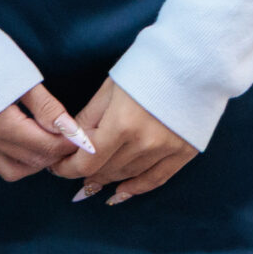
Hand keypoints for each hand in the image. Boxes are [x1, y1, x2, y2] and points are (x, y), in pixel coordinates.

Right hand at [0, 83, 81, 181]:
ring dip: (32, 162)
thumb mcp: (21, 76)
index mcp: (1, 124)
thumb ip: (47, 108)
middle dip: (54, 153)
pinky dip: (9, 161)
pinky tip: (18, 143)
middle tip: (66, 136)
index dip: (67, 144)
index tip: (80, 135)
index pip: (45, 148)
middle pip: (31, 162)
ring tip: (43, 140)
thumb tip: (72, 131)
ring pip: (11, 171)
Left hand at [53, 80, 195, 203]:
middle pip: (107, 170)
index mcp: (121, 124)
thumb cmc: (148, 66)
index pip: (88, 160)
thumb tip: (71, 139)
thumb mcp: (110, 87)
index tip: (56, 167)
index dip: (68, 168)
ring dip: (107, 179)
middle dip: (84, 173)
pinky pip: (156, 179)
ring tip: (91, 180)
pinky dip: (136, 188)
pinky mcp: (183, 153)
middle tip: (70, 170)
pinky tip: (121, 191)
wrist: (196, 61)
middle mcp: (144, 143)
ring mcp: (166, 150)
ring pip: (128, 176)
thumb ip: (90, 117)